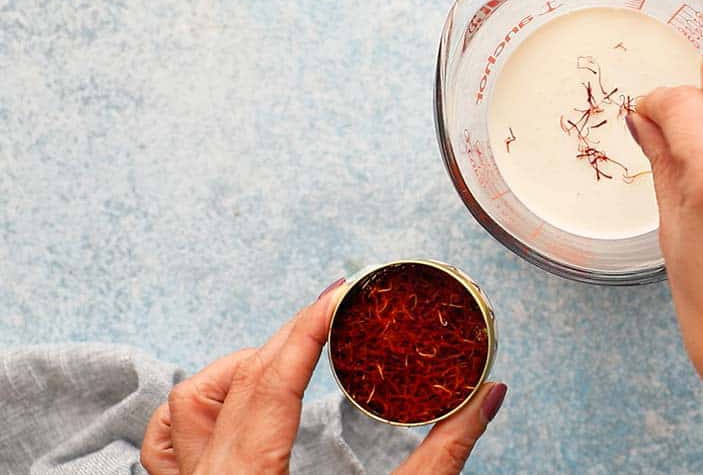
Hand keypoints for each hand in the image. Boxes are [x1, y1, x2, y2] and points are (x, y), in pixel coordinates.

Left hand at [140, 280, 506, 474]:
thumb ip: (443, 455)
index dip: (306, 327)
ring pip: (181, 410)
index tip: (341, 293)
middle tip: (332, 320)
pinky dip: (205, 411)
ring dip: (235, 373)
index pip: (270, 382)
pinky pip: (168, 446)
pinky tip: (246, 408)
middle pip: (226, 385)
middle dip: (283, 341)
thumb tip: (488, 398)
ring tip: (288, 362)